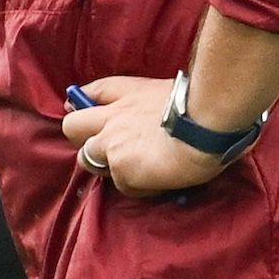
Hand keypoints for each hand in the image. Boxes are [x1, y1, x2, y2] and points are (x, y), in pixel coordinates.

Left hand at [58, 75, 226, 197]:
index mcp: (127, 93)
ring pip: (88, 160)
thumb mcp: (168, 93)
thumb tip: (148, 119)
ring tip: (136, 170)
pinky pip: (122, 185)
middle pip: (72, 127)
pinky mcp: (121, 170)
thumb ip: (148, 104)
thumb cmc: (200, 108)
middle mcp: (111, 117)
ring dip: (106, 167)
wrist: (206, 125)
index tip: (87, 114)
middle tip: (104, 150)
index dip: (84, 104)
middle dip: (82, 138)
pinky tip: (158, 181)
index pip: (92, 91)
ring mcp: (111, 145)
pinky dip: (138, 187)